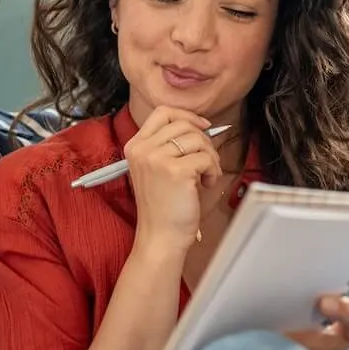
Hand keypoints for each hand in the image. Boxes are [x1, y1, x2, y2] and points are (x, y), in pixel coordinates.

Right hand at [124, 106, 222, 249]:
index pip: (163, 113)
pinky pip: (206, 158)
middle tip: (206, 162)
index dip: (187, 115)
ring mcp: (157, 159)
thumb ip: (168, 145)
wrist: (160, 237)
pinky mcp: (176, 171)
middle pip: (184, 124)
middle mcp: (143, 149)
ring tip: (206, 176)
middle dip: (204, 141)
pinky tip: (206, 185)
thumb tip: (199, 126)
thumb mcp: (155, 169)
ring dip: (210, 157)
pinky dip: (213, 171)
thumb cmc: (163, 207)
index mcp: (135, 146)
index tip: (203, 127)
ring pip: (198, 139)